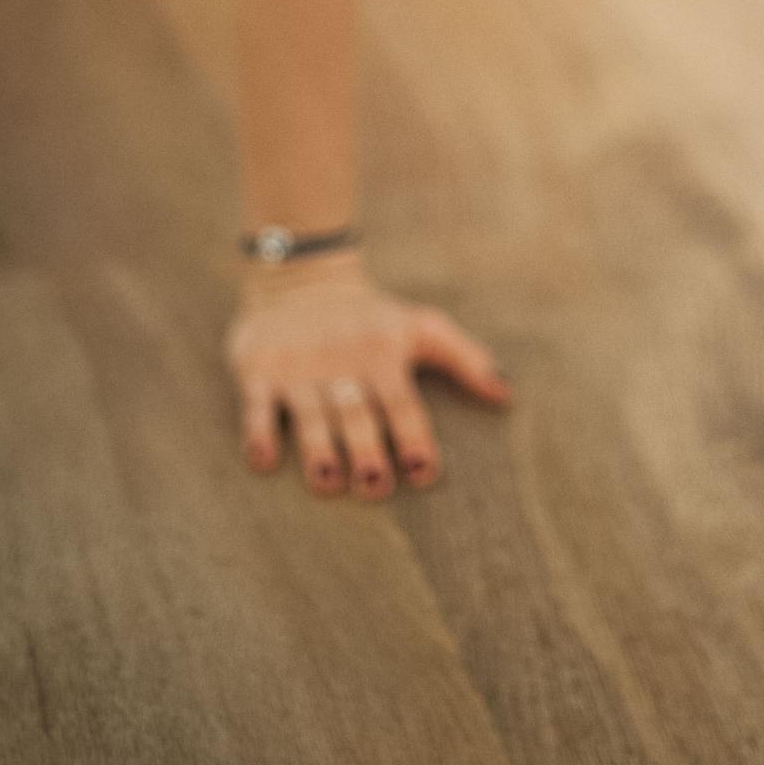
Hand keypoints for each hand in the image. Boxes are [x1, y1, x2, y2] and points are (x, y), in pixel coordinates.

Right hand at [225, 250, 512, 497]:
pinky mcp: (259, 369)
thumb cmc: (372, 318)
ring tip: (326, 480)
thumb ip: (466, 359)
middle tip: (375, 485)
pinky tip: (264, 460)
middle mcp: (342, 364)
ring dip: (318, 448)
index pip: (403, 402)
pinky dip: (258, 431)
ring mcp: (298, 369)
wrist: (302, 279)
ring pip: (311, 414)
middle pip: (357, 413)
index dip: (415, 436)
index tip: (425, 472)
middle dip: (367, 449)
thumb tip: (507, 397)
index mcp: (384, 355)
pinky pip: (257, 404)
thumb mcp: (423, 327)